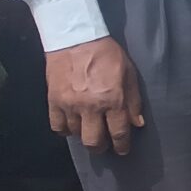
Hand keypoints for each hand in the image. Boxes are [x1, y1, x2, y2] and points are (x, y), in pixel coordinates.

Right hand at [45, 37, 144, 155]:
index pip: (118, 132)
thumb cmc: (107, 54)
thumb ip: (134, 100)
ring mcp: (70, 106)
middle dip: (101, 147)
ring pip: (76, 135)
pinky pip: (57, 127)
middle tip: (104, 145)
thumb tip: (136, 123)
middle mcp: (91, 107)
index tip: (123, 150)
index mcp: (113, 100)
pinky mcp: (53, 102)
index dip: (122, 145)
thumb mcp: (129, 73)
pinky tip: (72, 125)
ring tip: (89, 130)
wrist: (76, 39)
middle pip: (93, 141)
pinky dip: (65, 130)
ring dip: (84, 136)